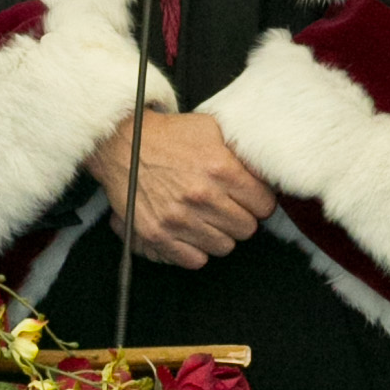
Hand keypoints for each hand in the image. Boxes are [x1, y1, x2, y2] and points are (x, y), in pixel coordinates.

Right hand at [88, 112, 276, 268]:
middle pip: (247, 229)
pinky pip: (195, 260)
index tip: (250, 198)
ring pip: (224, 247)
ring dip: (219, 234)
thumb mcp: (211, 129)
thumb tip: (266, 172)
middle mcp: (201, 196)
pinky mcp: (158, 235)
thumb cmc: (169, 136)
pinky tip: (192, 231)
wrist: (123, 144)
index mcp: (220, 169)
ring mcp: (178, 218)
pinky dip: (196, 250)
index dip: (259, 201)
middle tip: (228, 207)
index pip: (264, 205)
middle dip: (241, 218)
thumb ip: (241, 151)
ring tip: (208, 218)